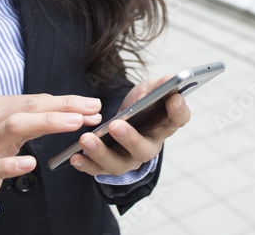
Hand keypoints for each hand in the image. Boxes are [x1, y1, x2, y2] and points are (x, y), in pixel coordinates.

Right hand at [0, 94, 102, 215]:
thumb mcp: (8, 129)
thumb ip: (37, 120)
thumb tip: (76, 113)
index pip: (36, 99)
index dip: (67, 102)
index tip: (92, 106)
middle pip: (29, 107)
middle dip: (63, 106)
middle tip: (91, 109)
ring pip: (14, 126)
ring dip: (46, 122)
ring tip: (73, 123)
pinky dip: (13, 164)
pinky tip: (30, 164)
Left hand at [68, 75, 191, 176]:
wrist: (126, 120)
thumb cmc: (141, 104)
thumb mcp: (150, 88)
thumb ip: (159, 85)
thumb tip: (165, 85)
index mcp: (164, 124)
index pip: (178, 119)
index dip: (179, 110)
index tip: (174, 98)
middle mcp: (150, 146)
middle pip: (144, 150)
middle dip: (130, 139)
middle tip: (116, 125)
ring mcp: (130, 158)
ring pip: (119, 164)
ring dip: (102, 153)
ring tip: (86, 139)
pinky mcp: (110, 164)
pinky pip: (98, 170)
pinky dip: (87, 165)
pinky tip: (75, 156)